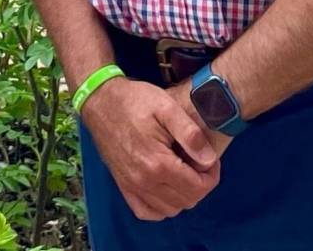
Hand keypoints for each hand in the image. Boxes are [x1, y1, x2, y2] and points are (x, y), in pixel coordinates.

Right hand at [79, 77, 220, 221]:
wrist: (100, 100)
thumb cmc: (134, 101)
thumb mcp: (167, 107)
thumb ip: (190, 134)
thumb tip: (209, 159)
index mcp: (158, 163)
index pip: (198, 187)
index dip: (212, 175)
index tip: (209, 158)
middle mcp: (144, 181)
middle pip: (187, 201)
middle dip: (200, 185)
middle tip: (198, 162)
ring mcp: (131, 186)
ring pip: (169, 210)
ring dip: (183, 196)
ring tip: (184, 172)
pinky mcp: (122, 185)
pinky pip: (146, 212)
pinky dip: (160, 207)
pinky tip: (165, 189)